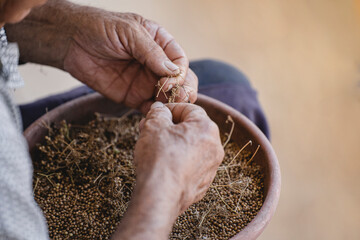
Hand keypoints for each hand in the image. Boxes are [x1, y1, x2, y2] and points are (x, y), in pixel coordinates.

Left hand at [63, 7, 197, 112]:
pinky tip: (155, 115)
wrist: (70, 41)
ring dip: (172, 104)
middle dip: (183, 90)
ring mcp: (145, 81)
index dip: (180, 73)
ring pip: (168, 96)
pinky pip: (149, 108)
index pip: (180, 61)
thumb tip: (174, 71)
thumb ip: (152, 51)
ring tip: (168, 109)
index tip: (170, 80)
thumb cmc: (99, 27)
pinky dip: (155, 113)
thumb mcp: (129, 32)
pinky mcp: (133, 97)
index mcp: (160, 43)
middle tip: (180, 99)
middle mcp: (156, 64)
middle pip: (180, 80)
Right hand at [112, 102, 223, 239]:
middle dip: (170, 127)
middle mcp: (215, 147)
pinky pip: (192, 166)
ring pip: (192, 148)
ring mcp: (211, 167)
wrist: (160, 196)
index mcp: (207, 128)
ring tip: (154, 147)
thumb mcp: (153, 126)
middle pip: (192, 129)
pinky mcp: (204, 184)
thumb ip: (158, 113)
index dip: (171, 108)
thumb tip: (159, 109)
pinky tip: (163, 165)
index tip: (157, 114)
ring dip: (175, 144)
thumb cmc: (159, 158)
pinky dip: (179, 162)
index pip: (190, 109)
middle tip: (151, 130)